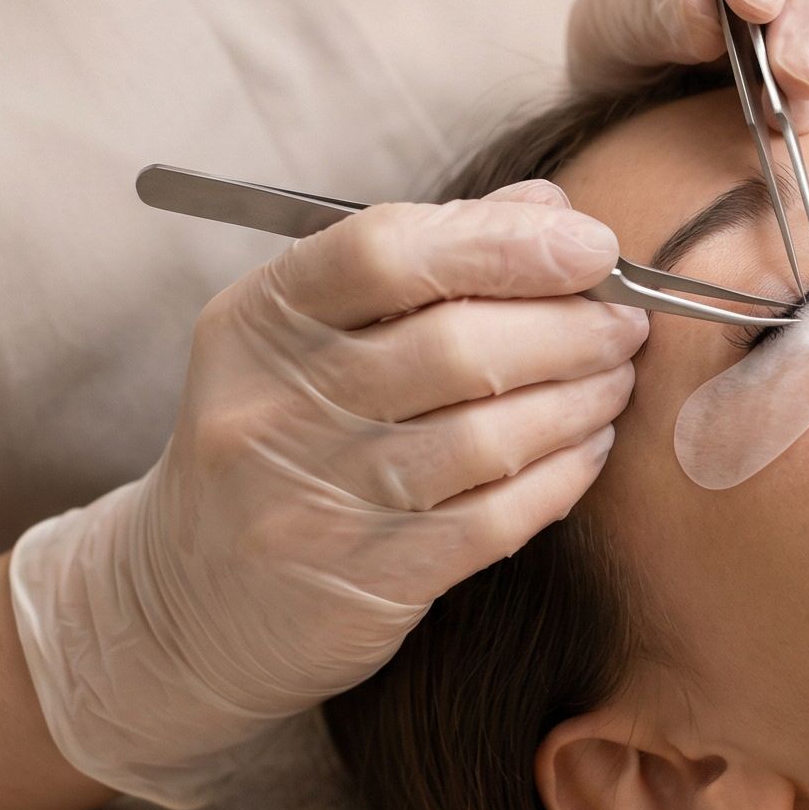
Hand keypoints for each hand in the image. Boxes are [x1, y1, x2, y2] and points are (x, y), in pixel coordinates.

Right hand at [7, 180, 646, 807]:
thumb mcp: (309, 335)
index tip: (592, 245)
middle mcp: (276, 408)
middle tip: (627, 319)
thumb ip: (426, 258)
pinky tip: (591, 445)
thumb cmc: (277, 436)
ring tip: (618, 375)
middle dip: (570, 325)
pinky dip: (563, 474)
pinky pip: (495, 518)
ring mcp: (316, 502)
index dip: (503, 241)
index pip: (384, 251)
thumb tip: (547, 206)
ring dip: (580, 397)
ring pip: (487, 436)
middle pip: (455, 345)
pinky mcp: (367, 581)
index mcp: (258, 322)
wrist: (181, 603)